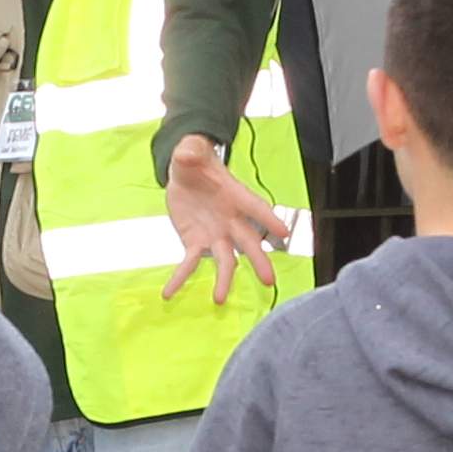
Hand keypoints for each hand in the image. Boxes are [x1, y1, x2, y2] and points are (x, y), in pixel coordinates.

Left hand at [160, 134, 290, 305]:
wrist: (185, 174)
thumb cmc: (195, 162)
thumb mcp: (190, 152)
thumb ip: (190, 152)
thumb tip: (187, 152)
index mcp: (235, 196)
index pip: (255, 207)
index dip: (269, 219)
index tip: (283, 233)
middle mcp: (230, 219)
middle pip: (248, 242)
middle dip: (258, 260)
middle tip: (268, 280)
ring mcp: (215, 234)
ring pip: (225, 259)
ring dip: (224, 279)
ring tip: (219, 299)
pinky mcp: (195, 242)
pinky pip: (189, 263)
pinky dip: (180, 278)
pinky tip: (169, 293)